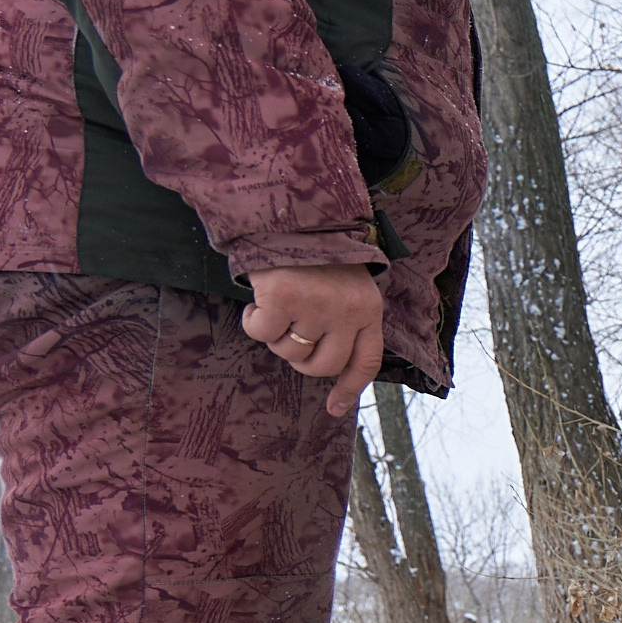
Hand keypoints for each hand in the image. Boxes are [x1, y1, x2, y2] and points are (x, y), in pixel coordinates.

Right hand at [240, 264, 385, 416]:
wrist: (287, 213)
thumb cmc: (313, 254)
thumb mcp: (345, 286)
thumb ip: (344, 321)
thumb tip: (327, 366)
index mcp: (368, 309)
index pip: (366, 361)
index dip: (349, 388)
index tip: (335, 409)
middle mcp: (348, 311)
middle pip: (322, 366)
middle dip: (301, 359)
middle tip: (289, 335)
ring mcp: (317, 306)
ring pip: (290, 352)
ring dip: (276, 337)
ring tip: (278, 306)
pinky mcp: (284, 299)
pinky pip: (262, 334)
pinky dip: (252, 323)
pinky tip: (258, 301)